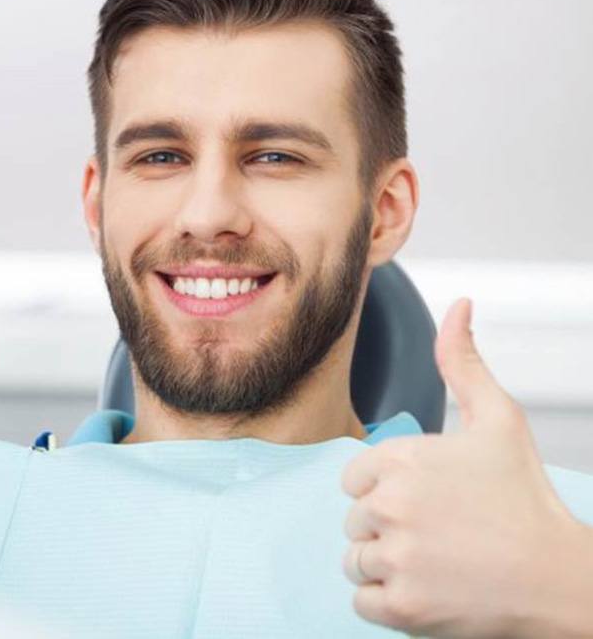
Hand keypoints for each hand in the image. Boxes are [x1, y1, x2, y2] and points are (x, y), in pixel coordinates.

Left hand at [341, 298, 582, 637]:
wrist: (560, 577)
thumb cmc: (525, 497)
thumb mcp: (497, 417)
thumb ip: (462, 360)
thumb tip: (458, 305)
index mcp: (400, 458)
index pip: (353, 477)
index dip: (382, 488)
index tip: (420, 498)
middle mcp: (390, 505)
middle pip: (354, 518)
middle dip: (385, 525)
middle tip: (435, 531)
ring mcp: (396, 558)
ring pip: (355, 558)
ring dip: (384, 562)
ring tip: (432, 559)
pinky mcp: (403, 608)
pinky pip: (361, 600)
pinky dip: (386, 599)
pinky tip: (425, 587)